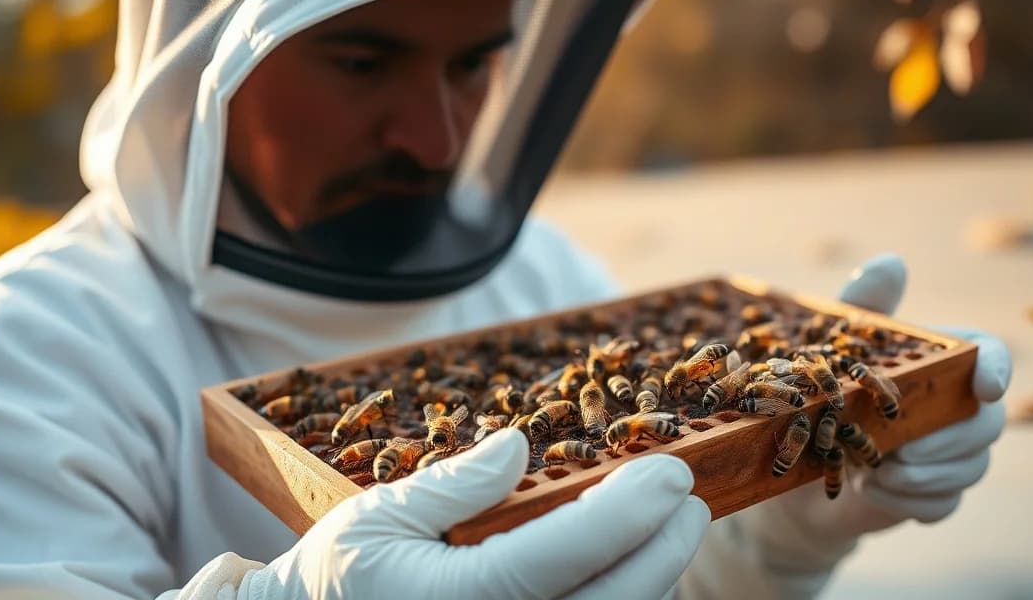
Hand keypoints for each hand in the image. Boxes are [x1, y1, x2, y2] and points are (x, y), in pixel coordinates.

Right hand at [239, 430, 709, 598]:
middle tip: (687, 501)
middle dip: (666, 549)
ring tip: (664, 534)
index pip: (563, 554)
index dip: (629, 511)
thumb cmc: (345, 575)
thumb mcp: (380, 514)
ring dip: (654, 583)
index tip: (671, 472)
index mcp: (454, 599)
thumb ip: (456, 484)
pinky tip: (631, 578)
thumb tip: (519, 449)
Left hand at [731, 254, 1011, 585]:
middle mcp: (955, 407)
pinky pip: (944, 505)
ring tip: (870, 469)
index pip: (990, 356)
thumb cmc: (817, 392)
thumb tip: (891, 262)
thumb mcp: (830, 347)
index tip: (984, 387)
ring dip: (922, 474)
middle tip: (898, 449)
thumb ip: (863, 308)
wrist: (792, 466)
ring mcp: (949, 455)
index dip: (997, 369)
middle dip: (946, 440)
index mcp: (939, 363)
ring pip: (971, 468)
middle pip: (988, 423)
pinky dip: (910, 502)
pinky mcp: (933, 496)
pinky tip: (873, 491)